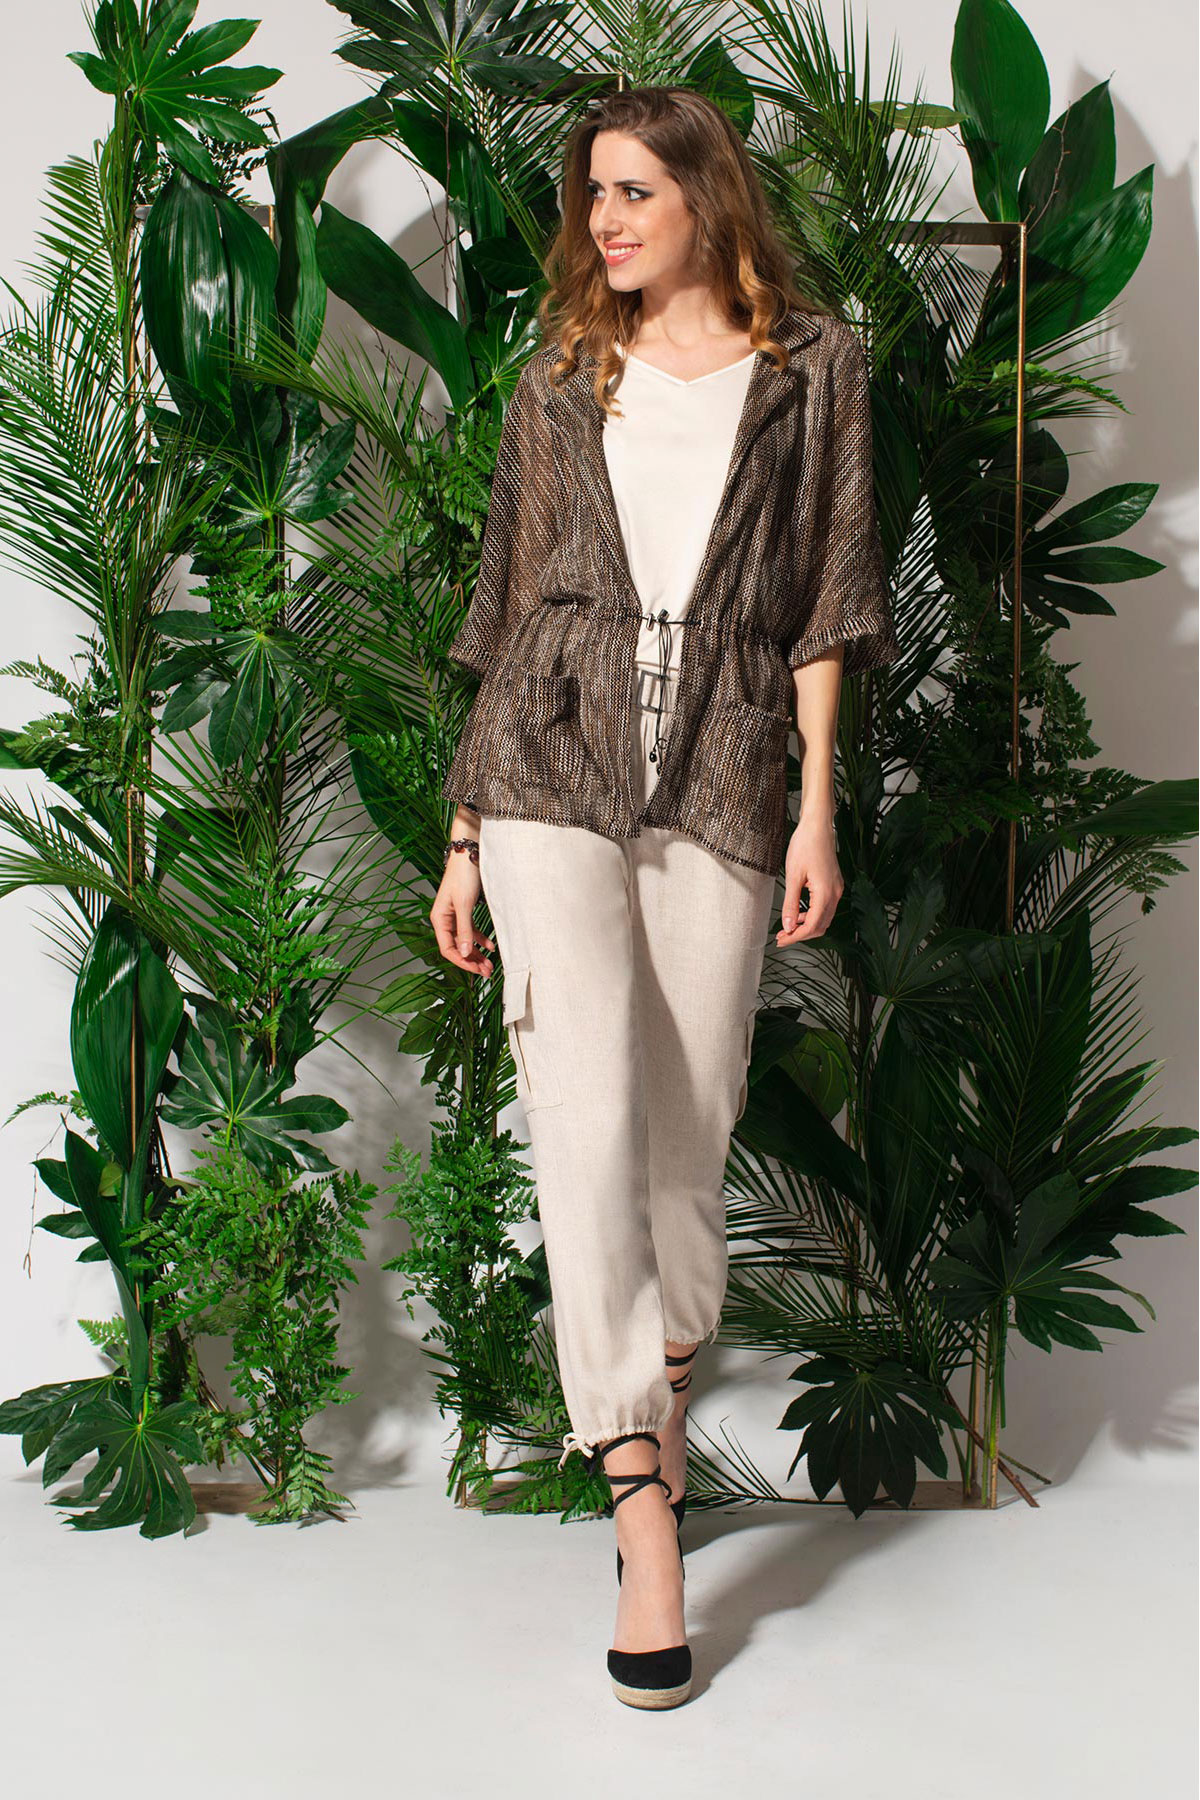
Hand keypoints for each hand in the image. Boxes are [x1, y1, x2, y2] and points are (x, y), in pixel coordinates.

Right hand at [431, 845, 495, 975]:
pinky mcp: (464, 910)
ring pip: (465, 941)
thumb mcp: (465, 905)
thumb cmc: (464, 875)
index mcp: (439, 919)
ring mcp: (454, 915)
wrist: (469, 854)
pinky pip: (471, 930)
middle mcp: (445, 919)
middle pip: (456, 947)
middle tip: (486, 972)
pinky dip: (480, 939)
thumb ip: (465, 930)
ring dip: (476, 953)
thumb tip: (463, 953)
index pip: (448, 949)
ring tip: (489, 964)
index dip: (462, 962)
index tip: (476, 969)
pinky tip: (490, 946)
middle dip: (471, 961)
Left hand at [776, 814, 843, 946]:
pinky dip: (812, 915)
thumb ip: (791, 904)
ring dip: (807, 926)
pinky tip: (799, 915)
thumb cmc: (805, 845)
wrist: (818, 826)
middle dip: (801, 935)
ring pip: (824, 918)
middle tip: (782, 937)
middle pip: (820, 926)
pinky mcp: (834, 884)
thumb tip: (788, 925)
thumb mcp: (793, 876)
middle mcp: (835, 893)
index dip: (796, 936)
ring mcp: (836, 889)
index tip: (782, 939)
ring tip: (788, 928)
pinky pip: (825, 908)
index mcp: (825, 893)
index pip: (812, 926)